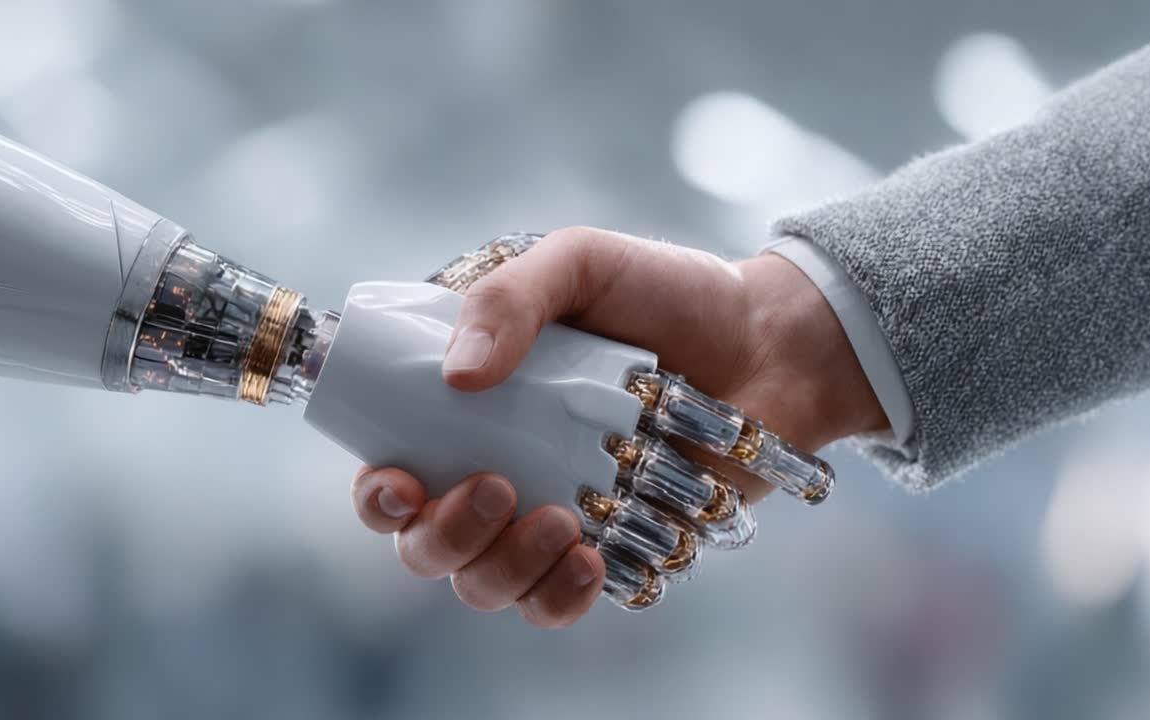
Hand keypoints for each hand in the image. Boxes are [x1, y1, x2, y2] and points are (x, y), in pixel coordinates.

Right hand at [351, 226, 887, 626]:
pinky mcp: (607, 551)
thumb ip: (511, 297)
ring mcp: (550, 516)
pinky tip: (588, 560)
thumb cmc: (669, 294)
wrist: (770, 342)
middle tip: (494, 488)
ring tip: (562, 520)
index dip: (379, 493)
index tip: (400, 481)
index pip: (394, 470)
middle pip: (427, 545)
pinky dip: (560, 597)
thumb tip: (458, 374)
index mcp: (473, 407)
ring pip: (486, 584)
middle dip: (443, 535)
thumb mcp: (582, 262)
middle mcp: (499, 469)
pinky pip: (557, 605)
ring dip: (505, 567)